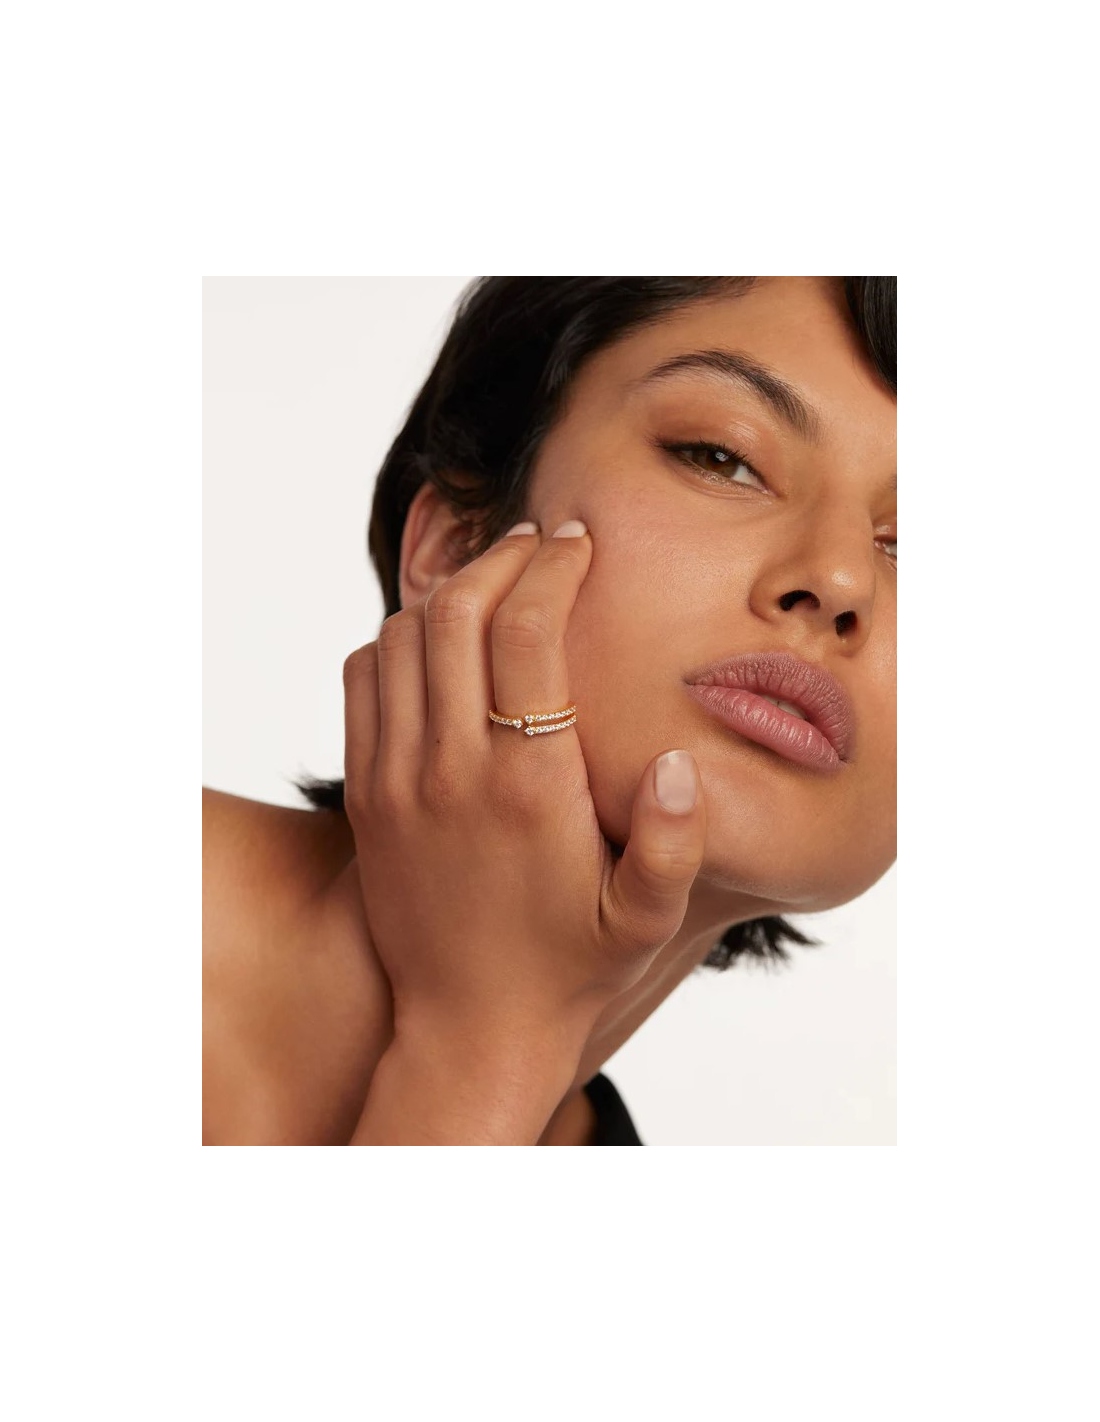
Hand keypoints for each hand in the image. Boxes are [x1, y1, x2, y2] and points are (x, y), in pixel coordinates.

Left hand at [341, 519, 706, 1052]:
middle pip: (457, 611)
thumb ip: (675, 846)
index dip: (554, 566)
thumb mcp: (645, 923)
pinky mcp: (366, 794)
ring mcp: (397, 778)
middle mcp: (452, 768)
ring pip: (403, 635)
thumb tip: (682, 764)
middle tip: (539, 542)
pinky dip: (396, 638)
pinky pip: (363, 679)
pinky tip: (437, 639)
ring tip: (495, 580)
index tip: (578, 540)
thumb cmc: (569, 969)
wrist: (469, 1028)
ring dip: (448, 591)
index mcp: (528, 784)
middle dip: (501, 556)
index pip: (527, 629)